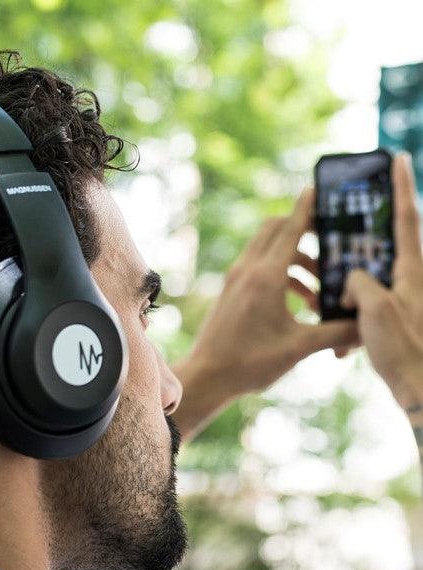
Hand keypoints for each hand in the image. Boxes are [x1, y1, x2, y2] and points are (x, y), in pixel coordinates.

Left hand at [174, 188, 359, 402]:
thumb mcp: (299, 348)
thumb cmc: (249, 362)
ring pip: (268, 248)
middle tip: (328, 243)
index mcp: (265, 277)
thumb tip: (364, 326)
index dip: (307, 208)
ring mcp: (236, 278)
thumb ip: (336, 332)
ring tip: (318, 290)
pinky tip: (298, 302)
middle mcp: (247, 269)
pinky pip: (259, 266)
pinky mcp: (231, 289)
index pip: (290, 228)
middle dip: (304, 230)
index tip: (318, 190)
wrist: (208, 375)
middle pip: (276, 228)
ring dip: (296, 259)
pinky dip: (281, 272)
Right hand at [340, 152, 422, 409]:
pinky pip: (358, 298)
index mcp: (411, 269)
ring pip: (363, 271)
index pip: (406, 216)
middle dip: (355, 229)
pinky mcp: (389, 315)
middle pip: (380, 240)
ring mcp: (398, 296)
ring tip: (308, 272)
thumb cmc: (405, 348)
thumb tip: (350, 277)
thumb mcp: (376, 309)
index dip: (401, 185)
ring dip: (336, 271)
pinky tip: (318, 311)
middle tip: (333, 216)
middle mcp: (407, 277)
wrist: (421, 389)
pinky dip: (337, 301)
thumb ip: (359, 282)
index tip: (396, 157)